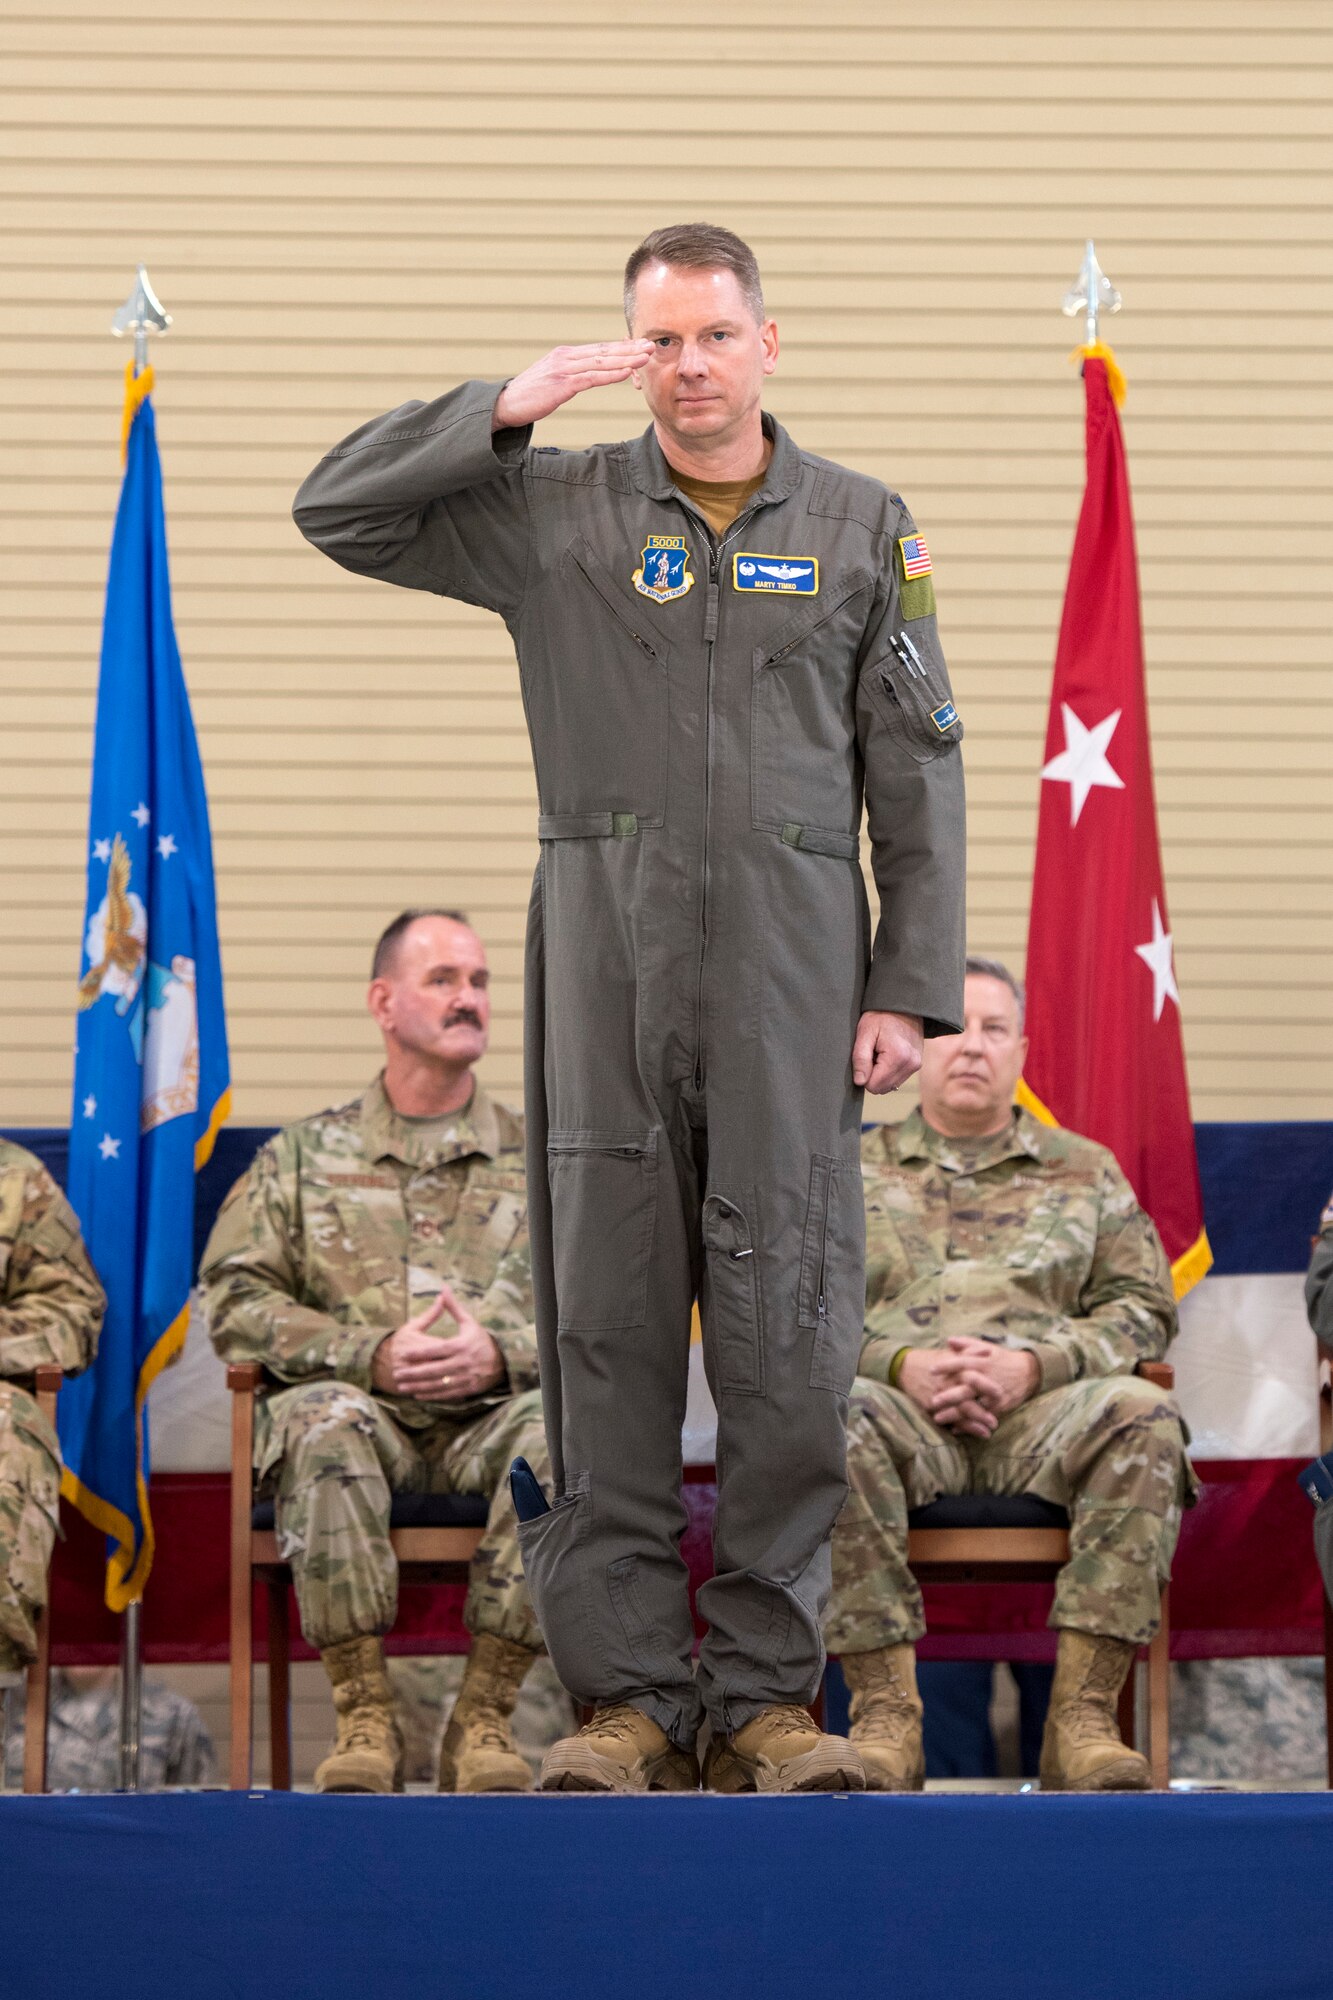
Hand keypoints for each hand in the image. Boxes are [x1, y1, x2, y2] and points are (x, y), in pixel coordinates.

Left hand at [371, 1284, 504, 1401]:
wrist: (502, 1360)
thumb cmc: (480, 1339)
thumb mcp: (469, 1322)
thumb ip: (453, 1308)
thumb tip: (443, 1288)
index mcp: (461, 1345)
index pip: (436, 1350)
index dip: (419, 1353)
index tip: (403, 1354)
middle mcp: (462, 1362)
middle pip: (433, 1369)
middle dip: (413, 1373)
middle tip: (396, 1374)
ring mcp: (464, 1377)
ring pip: (437, 1384)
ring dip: (418, 1386)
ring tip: (402, 1387)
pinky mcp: (466, 1389)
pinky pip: (446, 1394)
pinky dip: (431, 1395)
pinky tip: (418, 1394)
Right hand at [492, 341, 656, 430]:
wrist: (505, 404)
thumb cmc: (530, 395)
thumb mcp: (553, 380)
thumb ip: (571, 374)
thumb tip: (588, 375)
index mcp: (566, 355)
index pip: (599, 349)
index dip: (622, 346)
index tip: (641, 344)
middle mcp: (566, 357)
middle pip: (604, 351)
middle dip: (630, 348)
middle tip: (652, 344)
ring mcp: (564, 369)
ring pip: (602, 362)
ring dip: (627, 359)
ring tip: (646, 356)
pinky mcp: (562, 384)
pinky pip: (592, 378)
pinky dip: (611, 374)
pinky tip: (627, 372)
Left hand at [852, 1011, 923, 1093]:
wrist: (903, 1006)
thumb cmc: (881, 1016)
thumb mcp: (865, 1032)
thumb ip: (860, 1058)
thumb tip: (860, 1082)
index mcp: (897, 1057)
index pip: (874, 1085)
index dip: (864, 1074)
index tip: (867, 1056)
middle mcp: (910, 1064)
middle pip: (882, 1088)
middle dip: (873, 1075)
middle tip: (873, 1053)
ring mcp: (916, 1065)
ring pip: (890, 1085)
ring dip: (881, 1073)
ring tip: (881, 1052)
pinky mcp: (917, 1064)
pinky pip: (897, 1079)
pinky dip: (889, 1071)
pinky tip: (888, 1054)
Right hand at [897, 1347, 996, 1438]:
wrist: (905, 1368)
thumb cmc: (931, 1360)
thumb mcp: (950, 1353)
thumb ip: (970, 1352)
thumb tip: (989, 1351)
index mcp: (955, 1369)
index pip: (974, 1378)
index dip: (987, 1387)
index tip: (1001, 1393)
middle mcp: (948, 1383)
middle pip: (968, 1398)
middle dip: (983, 1411)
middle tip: (996, 1421)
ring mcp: (939, 1396)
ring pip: (959, 1411)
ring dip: (975, 1423)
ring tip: (989, 1431)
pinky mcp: (931, 1407)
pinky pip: (948, 1419)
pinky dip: (961, 1427)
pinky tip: (972, 1433)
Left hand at [924, 1337, 1039, 1431]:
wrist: (1029, 1373)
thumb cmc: (1003, 1359)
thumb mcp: (987, 1347)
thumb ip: (967, 1344)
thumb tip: (948, 1341)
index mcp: (983, 1362)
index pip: (963, 1363)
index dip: (947, 1366)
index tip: (931, 1369)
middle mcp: (988, 1379)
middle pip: (967, 1388)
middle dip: (950, 1395)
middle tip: (933, 1400)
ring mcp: (994, 1395)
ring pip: (973, 1406)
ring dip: (955, 1414)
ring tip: (937, 1418)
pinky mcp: (1000, 1408)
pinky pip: (983, 1418)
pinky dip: (968, 1425)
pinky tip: (954, 1429)